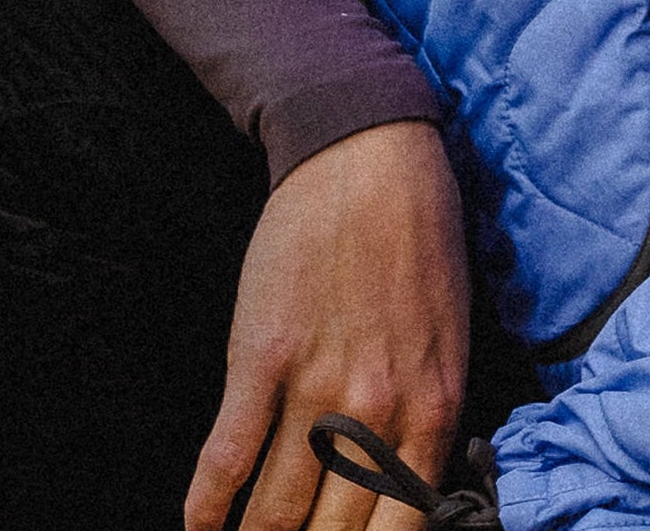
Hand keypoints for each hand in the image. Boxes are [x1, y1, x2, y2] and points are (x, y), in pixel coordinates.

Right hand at [184, 118, 471, 530]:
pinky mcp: (261, 358)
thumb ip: (427, 420)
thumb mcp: (450, 337)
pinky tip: (199, 527)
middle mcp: (377, 414)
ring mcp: (317, 387)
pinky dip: (206, 507)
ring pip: (274, 513)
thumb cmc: (420, 241)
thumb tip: (401, 494)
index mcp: (433, 411)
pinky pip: (227, 458)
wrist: (370, 156)